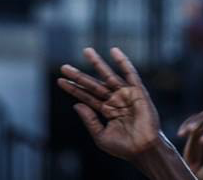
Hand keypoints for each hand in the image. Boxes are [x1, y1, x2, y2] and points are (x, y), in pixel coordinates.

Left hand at [57, 47, 160, 161]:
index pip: (86, 96)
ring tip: (86, 51)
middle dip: (79, 75)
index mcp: (106, 110)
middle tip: (64, 67)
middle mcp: (114, 100)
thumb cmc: (123, 147)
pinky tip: (114, 51)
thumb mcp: (100, 136)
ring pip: (108, 76)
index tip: (60, 80)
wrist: (142, 150)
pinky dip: (123, 62)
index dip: (74, 89)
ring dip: (97, 63)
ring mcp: (125, 94)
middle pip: (94, 84)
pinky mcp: (138, 91)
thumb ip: (89, 120)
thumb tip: (76, 104)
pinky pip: (130, 74)